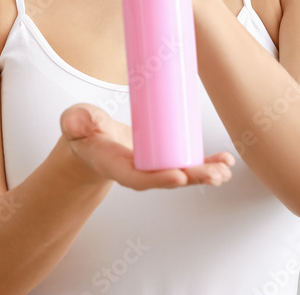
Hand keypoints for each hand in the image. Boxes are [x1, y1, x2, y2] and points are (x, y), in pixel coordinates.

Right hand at [60, 103, 234, 189]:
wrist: (92, 140)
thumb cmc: (84, 132)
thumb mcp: (74, 122)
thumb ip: (75, 121)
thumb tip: (77, 123)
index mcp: (116, 166)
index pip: (138, 179)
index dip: (159, 179)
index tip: (179, 176)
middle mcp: (139, 171)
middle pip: (168, 178)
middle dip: (193, 178)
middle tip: (215, 175)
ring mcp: (153, 166)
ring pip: (183, 173)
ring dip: (206, 173)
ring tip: (226, 169)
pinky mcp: (164, 158)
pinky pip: (188, 164)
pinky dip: (208, 163)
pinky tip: (226, 161)